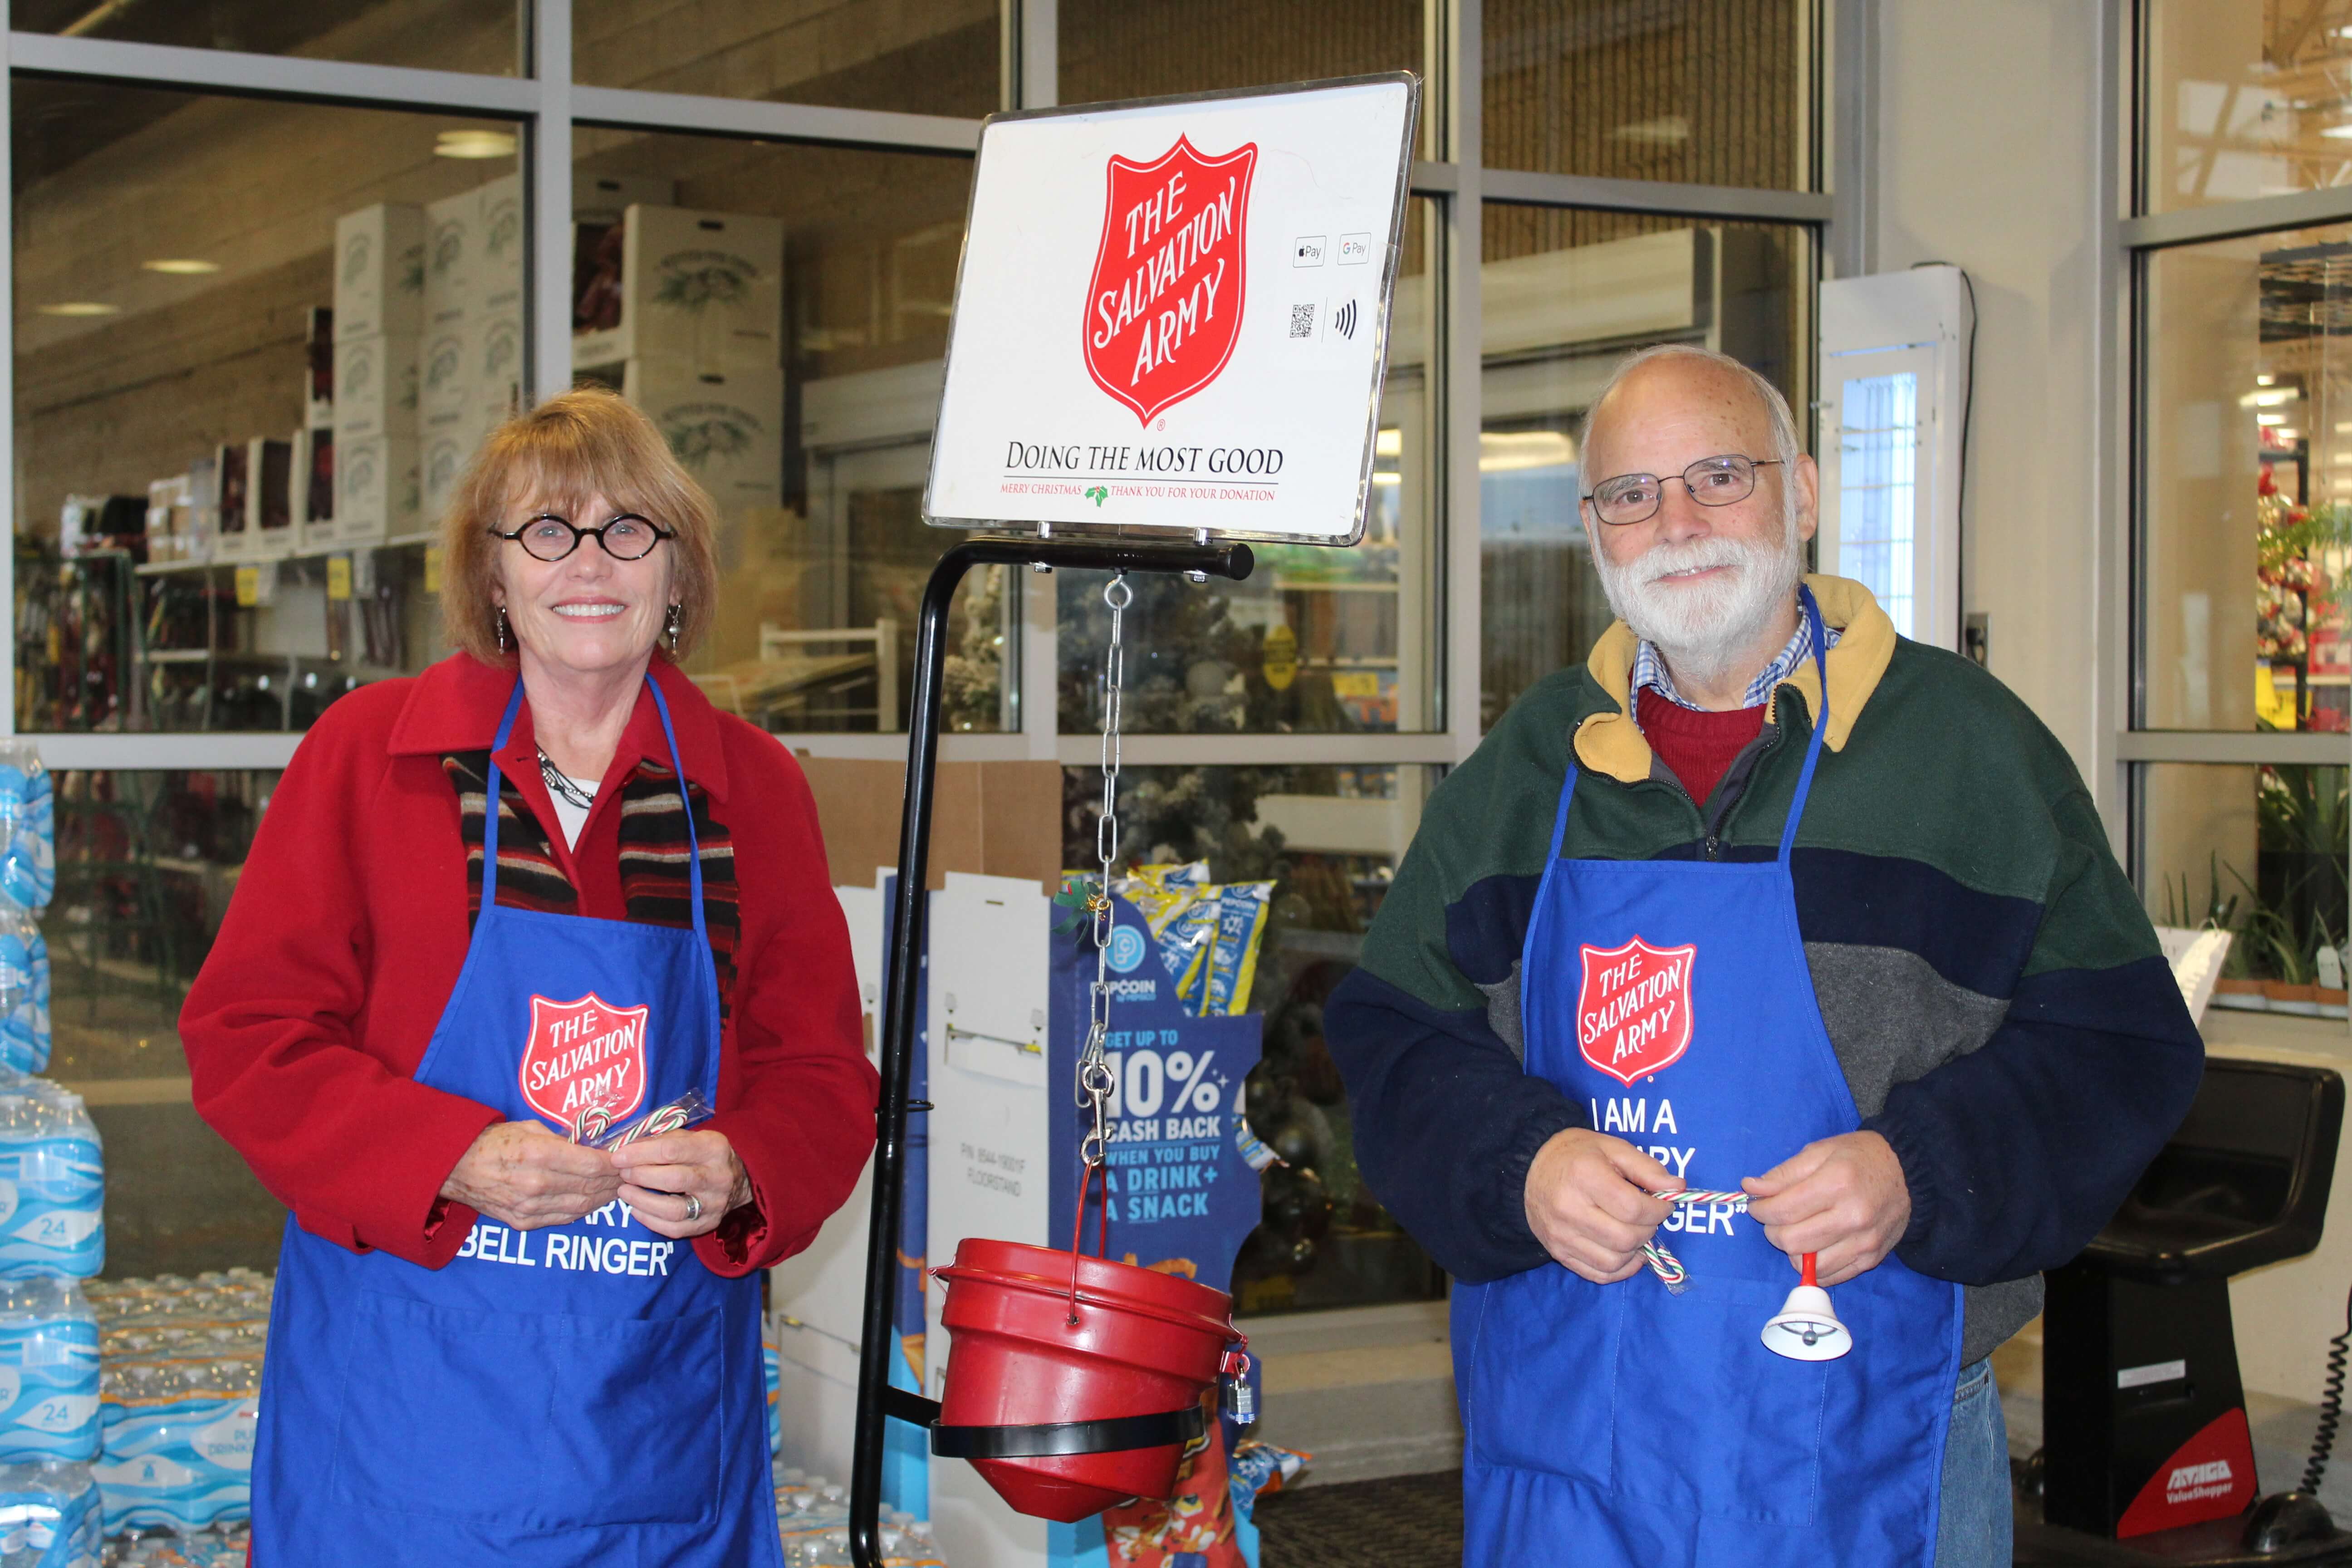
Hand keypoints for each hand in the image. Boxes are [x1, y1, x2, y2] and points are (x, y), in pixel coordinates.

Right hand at [441, 1121, 621, 1231]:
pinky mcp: (522, 1222)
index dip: (613, 1164)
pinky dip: (583, 1210)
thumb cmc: (494, 1141)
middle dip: (613, 1181)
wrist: (456, 1168)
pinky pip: (563, 1218)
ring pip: (580, 1205)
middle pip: (589, 1186)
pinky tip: (593, 1201)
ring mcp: (529, 1207)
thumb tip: (590, 1146)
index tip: (626, 1159)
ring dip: (602, 1198)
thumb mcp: (529, 1127)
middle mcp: (536, 1184)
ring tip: (616, 1188)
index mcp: (537, 1155)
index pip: (590, 1164)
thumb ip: (561, 1139)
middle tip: (629, 1175)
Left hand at [611, 1129, 750, 1239]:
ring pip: (673, 1209)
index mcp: (713, 1148)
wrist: (740, 1178)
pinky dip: (650, 1221)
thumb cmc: (706, 1154)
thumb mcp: (692, 1138)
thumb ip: (662, 1141)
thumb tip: (627, 1148)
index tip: (618, 1157)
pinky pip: (675, 1229)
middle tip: (622, 1174)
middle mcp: (717, 1177)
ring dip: (642, 1201)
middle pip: (673, 1180)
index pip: (672, 1150)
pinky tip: (636, 1209)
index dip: (640, 1154)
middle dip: (640, 1176)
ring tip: (624, 1192)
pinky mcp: (709, 1224)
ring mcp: (714, 1204)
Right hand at [1524, 1128, 1678, 1283]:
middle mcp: (1569, 1209)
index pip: (1633, 1208)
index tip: (1664, 1203)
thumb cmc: (1576, 1154)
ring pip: (1614, 1261)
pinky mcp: (1558, 1252)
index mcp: (1584, 1176)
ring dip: (1636, 1251)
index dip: (1659, 1209)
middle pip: (1626, 1238)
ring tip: (1636, 1232)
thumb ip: (1647, 1167)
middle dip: (1649, 1230)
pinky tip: (1627, 1253)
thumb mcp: (1613, 1148)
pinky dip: (1620, 1269)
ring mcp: (1561, 1235)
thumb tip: (1678, 1188)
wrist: (1528, 1169)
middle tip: (1649, 1217)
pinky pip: (1598, 1274)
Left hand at [1742, 1131, 1910, 1285]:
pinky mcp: (1871, 1259)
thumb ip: (1783, 1174)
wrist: (1910, 1173)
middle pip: (1791, 1241)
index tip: (1758, 1205)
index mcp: (1837, 1183)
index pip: (1782, 1210)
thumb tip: (1750, 1188)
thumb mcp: (1819, 1151)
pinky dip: (1814, 1266)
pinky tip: (1814, 1246)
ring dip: (1792, 1250)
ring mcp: (1865, 1242)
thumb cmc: (1860, 1157)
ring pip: (1808, 1264)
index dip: (1760, 1210)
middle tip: (1776, 1218)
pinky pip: (1830, 1276)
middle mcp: (1852, 1217)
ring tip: (1797, 1231)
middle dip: (1773, 1231)